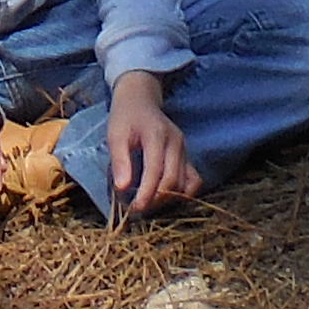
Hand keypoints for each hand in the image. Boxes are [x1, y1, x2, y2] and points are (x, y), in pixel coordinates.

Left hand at [107, 74, 201, 214]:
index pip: (156, 170)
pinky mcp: (187, 155)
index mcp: (157, 135)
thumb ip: (120, 161)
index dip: (147, 193)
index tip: (135, 208)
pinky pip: (193, 179)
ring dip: (168, 198)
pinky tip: (166, 197)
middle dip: (156, 199)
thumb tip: (122, 188)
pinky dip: (183, 192)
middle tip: (137, 209)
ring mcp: (184, 149)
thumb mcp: (115, 135)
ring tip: (148, 203)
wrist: (140, 99)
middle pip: (173, 180)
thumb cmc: (126, 117)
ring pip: (185, 183)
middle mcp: (176, 142)